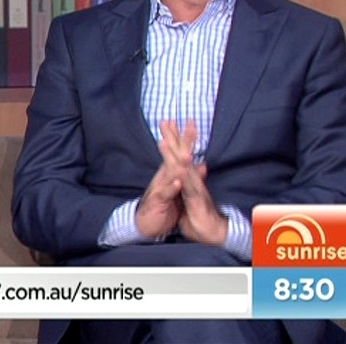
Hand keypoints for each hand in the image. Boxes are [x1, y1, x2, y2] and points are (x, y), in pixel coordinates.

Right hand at [135, 119, 199, 237]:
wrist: (145, 224)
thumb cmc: (163, 206)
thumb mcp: (176, 190)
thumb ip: (188, 177)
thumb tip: (201, 164)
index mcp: (170, 173)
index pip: (179, 152)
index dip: (185, 138)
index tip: (191, 121)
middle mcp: (164, 176)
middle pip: (174, 155)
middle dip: (180, 140)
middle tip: (188, 124)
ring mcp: (161, 187)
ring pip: (169, 172)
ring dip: (177, 161)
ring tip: (187, 152)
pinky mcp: (158, 201)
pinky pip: (166, 193)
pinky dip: (172, 187)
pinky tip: (178, 181)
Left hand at [169, 124, 226, 245]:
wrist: (215, 233)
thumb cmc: (202, 216)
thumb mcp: (193, 198)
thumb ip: (192, 184)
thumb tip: (197, 172)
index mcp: (191, 179)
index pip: (181, 156)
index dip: (175, 140)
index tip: (168, 125)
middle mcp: (193, 180)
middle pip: (183, 155)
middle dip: (175, 137)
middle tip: (166, 120)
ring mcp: (195, 187)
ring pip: (184, 166)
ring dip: (175, 152)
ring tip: (166, 138)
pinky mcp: (195, 198)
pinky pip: (187, 185)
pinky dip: (181, 175)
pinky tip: (175, 165)